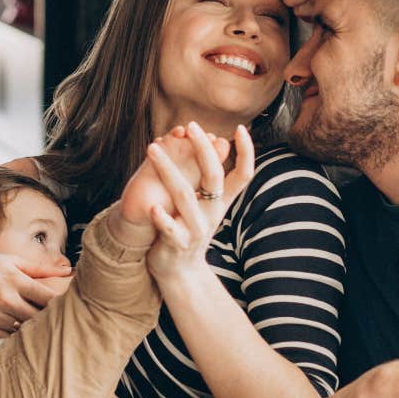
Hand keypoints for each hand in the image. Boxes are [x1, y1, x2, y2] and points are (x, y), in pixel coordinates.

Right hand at [0, 251, 70, 337]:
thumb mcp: (8, 261)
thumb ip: (39, 269)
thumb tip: (68, 272)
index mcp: (15, 279)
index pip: (49, 298)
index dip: (62, 305)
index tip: (70, 307)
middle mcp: (5, 298)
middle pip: (40, 317)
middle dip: (50, 319)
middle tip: (60, 321)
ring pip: (24, 330)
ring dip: (32, 329)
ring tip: (41, 328)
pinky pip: (7, 339)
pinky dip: (15, 336)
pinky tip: (18, 331)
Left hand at [143, 123, 254, 279]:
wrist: (181, 271)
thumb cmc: (189, 228)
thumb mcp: (205, 205)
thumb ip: (207, 179)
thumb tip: (213, 142)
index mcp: (221, 201)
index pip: (244, 175)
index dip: (246, 153)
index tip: (240, 128)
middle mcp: (213, 212)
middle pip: (214, 177)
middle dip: (204, 150)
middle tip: (191, 126)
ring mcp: (197, 229)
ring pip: (185, 196)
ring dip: (168, 171)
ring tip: (152, 149)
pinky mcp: (178, 244)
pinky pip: (171, 230)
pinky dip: (162, 218)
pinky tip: (152, 206)